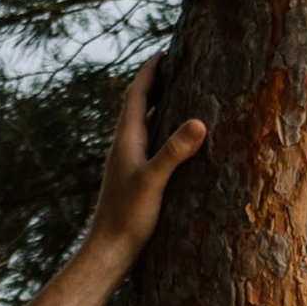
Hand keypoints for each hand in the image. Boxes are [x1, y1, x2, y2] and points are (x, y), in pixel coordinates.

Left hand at [86, 58, 207, 269]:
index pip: (137, 94)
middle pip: (139, 105)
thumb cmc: (127, 219)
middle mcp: (123, 147)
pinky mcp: (132, 180)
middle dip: (156, 84)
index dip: (150, 71)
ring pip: (143, 125)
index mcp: (126, 140)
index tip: (164, 52)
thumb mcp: (153, 182)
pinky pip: (147, 145)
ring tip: (179, 95)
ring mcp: (126, 164)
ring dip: (158, 108)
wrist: (107, 253)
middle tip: (176, 67)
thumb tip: (199, 122)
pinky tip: (172, 142)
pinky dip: (160, 133)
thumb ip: (174, 151)